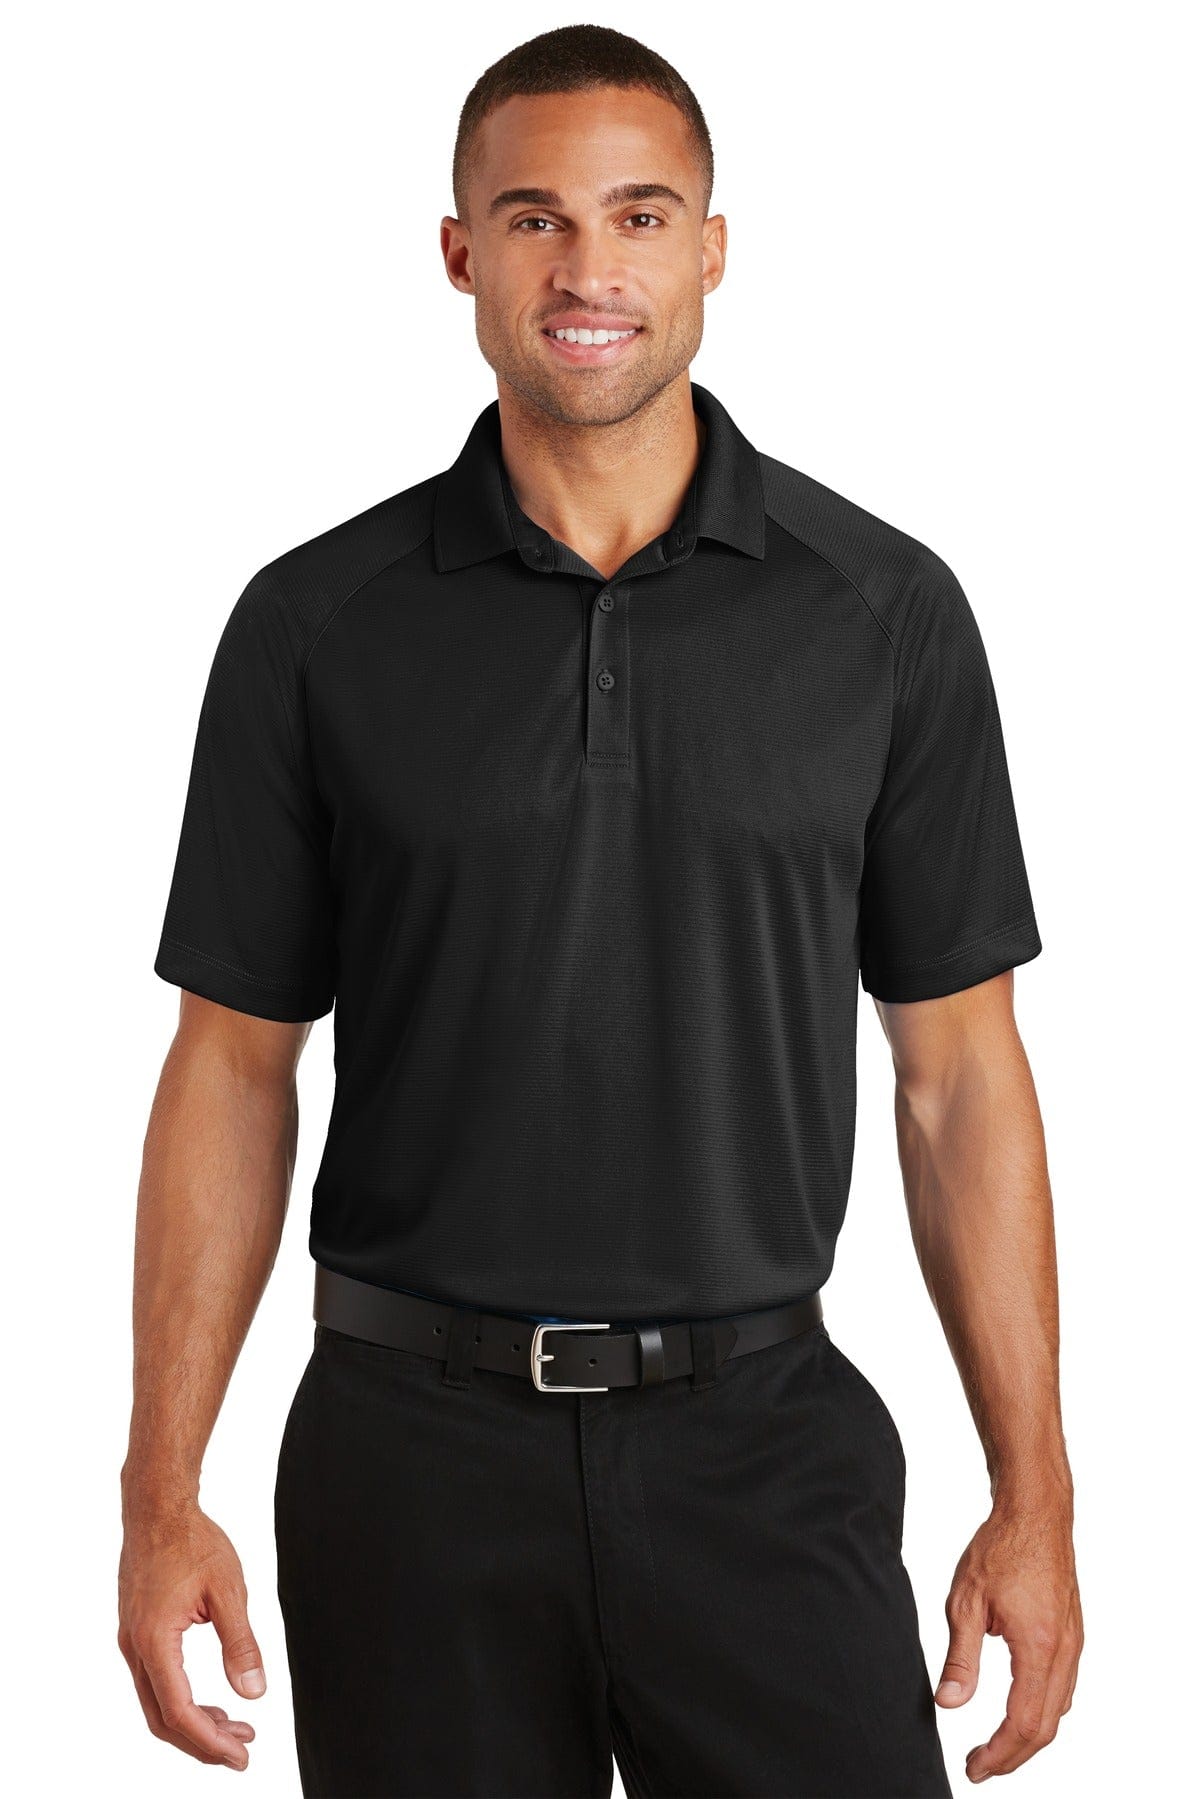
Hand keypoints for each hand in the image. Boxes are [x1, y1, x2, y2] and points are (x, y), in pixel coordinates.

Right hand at [118, 1503, 267, 1770]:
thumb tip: (253, 1693)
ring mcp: (131, 1642)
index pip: (179, 1711)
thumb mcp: (228, 1589)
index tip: (241, 1756)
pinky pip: (156, 1682)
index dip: (210, 1742)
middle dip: (202, 1743)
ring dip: (194, 1723)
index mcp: (155, 1640)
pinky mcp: (137, 1633)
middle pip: (163, 1719)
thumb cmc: (192, 1540)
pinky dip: (182, 1700)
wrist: (156, 1508)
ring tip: (235, 1728)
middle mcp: (135, 1648)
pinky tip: (211, 1701)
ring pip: (157, 1703)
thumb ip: (240, 1644)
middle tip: (242, 1751)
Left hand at [934, 1496, 1082, 1781]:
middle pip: (1045, 1726)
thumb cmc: (1001, 1547)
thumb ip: (960, 1657)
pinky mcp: (1072, 1633)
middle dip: (1013, 1755)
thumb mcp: (966, 1601)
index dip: (998, 1754)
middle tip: (980, 1766)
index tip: (974, 1767)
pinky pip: (1064, 1687)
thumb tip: (950, 1703)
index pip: (1022, 1722)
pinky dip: (1043, 1710)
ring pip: (1058, 1710)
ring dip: (1029, 1736)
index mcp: (1038, 1647)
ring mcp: (1073, 1643)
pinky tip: (1021, 1708)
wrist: (1036, 1512)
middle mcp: (1064, 1651)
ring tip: (996, 1746)